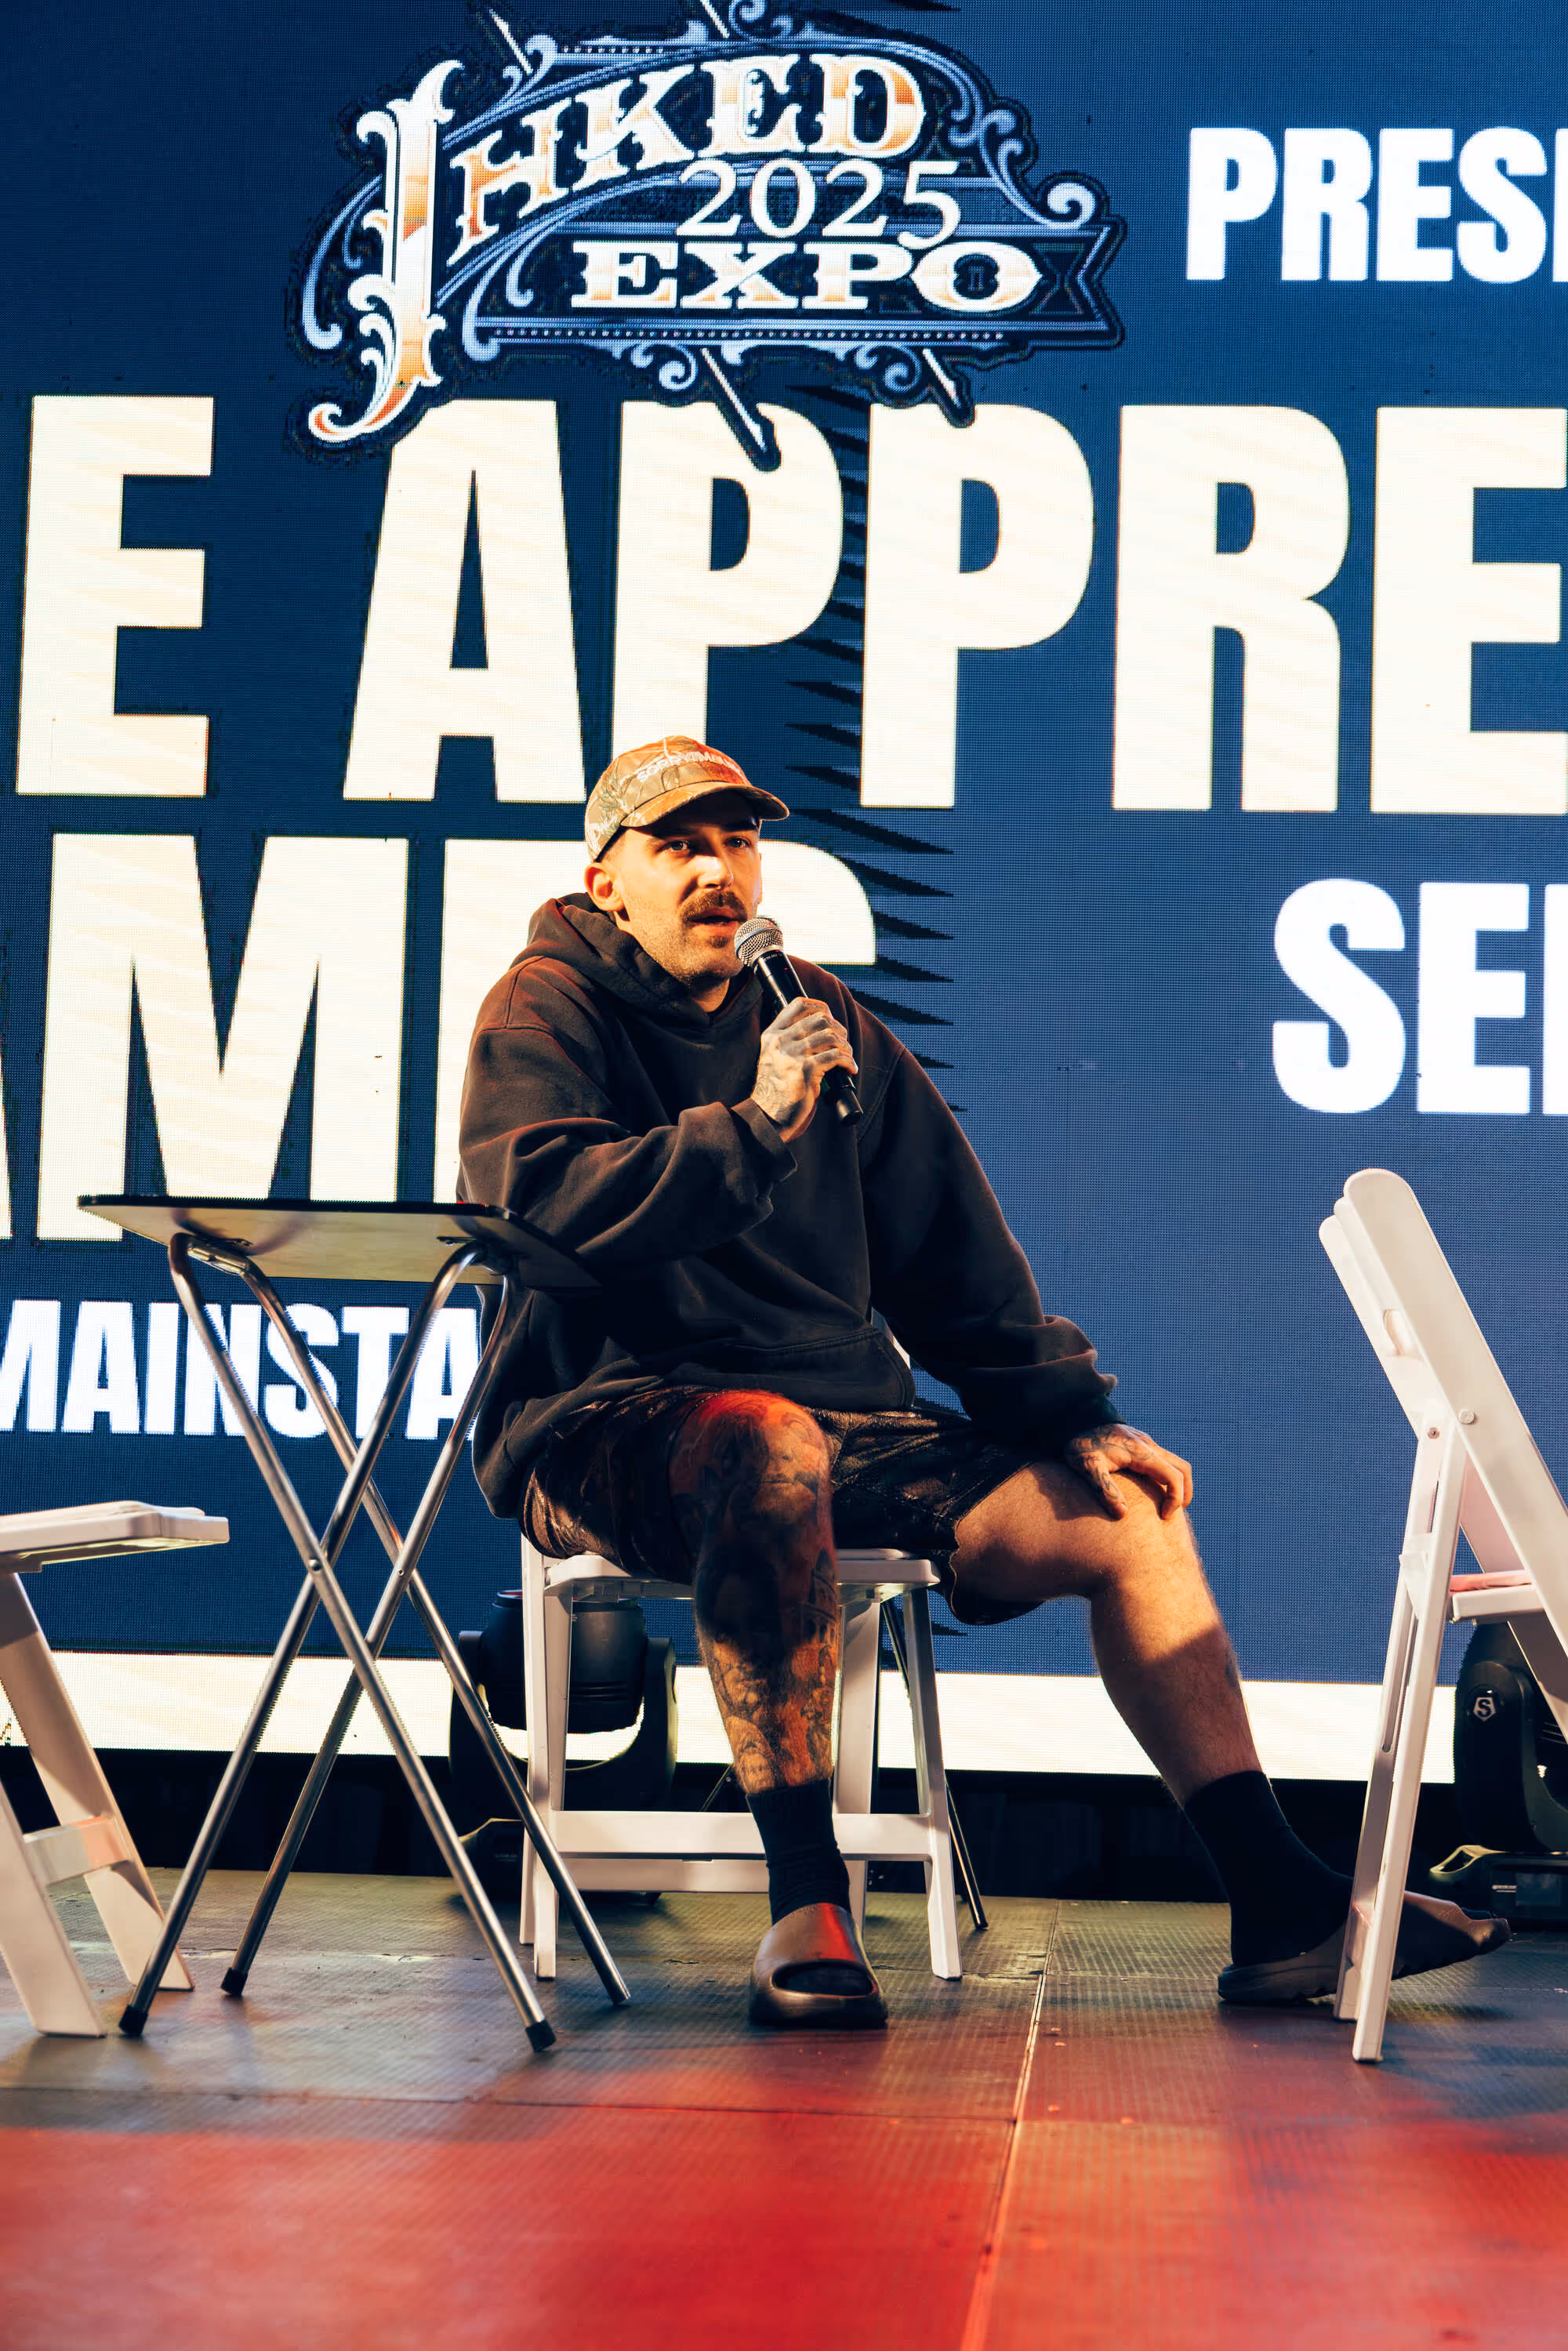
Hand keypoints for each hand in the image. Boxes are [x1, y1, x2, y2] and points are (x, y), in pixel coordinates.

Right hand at [749, 997, 857, 1142]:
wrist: (768, 1116)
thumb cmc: (777, 1091)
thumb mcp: (776, 1059)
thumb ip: (790, 1043)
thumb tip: (824, 1030)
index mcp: (772, 1036)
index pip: (798, 1005)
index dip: (820, 1007)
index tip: (830, 1017)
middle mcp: (781, 1041)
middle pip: (820, 1019)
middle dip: (839, 1029)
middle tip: (843, 1044)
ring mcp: (792, 1055)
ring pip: (830, 1036)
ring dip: (846, 1046)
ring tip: (848, 1058)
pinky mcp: (805, 1070)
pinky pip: (836, 1057)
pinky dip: (848, 1062)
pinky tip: (850, 1070)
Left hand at [1063, 1424, 1192, 1520]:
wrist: (1073, 1421)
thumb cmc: (1079, 1446)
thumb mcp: (1087, 1467)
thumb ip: (1104, 1489)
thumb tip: (1123, 1514)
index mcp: (1140, 1452)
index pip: (1173, 1476)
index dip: (1175, 1498)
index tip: (1164, 1516)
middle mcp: (1148, 1444)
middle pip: (1182, 1467)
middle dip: (1184, 1492)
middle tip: (1173, 1513)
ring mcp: (1145, 1442)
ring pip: (1174, 1462)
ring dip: (1177, 1483)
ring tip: (1168, 1504)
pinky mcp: (1139, 1443)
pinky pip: (1163, 1460)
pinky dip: (1167, 1476)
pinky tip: (1153, 1490)